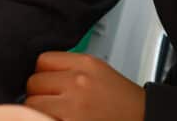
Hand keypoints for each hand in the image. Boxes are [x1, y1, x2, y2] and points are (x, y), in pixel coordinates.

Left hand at [25, 52, 144, 120]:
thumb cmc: (121, 102)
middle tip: (54, 103)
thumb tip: (39, 75)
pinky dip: (44, 120)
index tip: (48, 84)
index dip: (43, 74)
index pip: (42, 61)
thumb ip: (69, 68)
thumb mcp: (98, 71)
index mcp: (86, 64)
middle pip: (33, 84)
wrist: (143, 118)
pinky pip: (40, 119)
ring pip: (32, 105)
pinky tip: (58, 119)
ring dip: (38, 111)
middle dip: (39, 94)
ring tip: (56, 114)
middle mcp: (78, 83)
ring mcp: (73, 107)